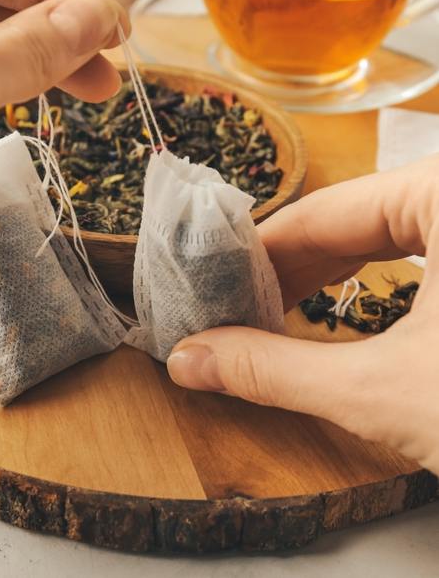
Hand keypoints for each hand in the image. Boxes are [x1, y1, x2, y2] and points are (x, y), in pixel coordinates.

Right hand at [167, 156, 438, 474]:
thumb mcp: (385, 393)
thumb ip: (273, 372)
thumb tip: (188, 361)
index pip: (323, 210)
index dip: (256, 253)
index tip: (212, 285)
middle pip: (356, 218)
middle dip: (290, 270)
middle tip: (237, 311)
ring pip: (395, 233)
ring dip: (330, 277)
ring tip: (279, 312)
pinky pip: (429, 252)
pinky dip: (382, 282)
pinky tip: (347, 308)